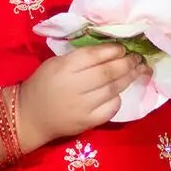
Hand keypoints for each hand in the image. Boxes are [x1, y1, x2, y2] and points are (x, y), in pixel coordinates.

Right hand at [20, 44, 148, 146]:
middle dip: (127, 63)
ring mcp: (82, 106)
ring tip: (139, 70)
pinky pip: (111, 108)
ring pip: (113, 89)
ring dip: (129, 78)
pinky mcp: (88, 122)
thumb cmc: (43, 85)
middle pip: (108, 72)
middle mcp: (75, 86)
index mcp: (64, 67)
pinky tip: (120, 92)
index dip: (113, 50)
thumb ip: (79, 57)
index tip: (123, 48)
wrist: (31, 117)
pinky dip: (118, 99)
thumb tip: (110, 50)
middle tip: (138, 58)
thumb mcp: (55, 63)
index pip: (94, 55)